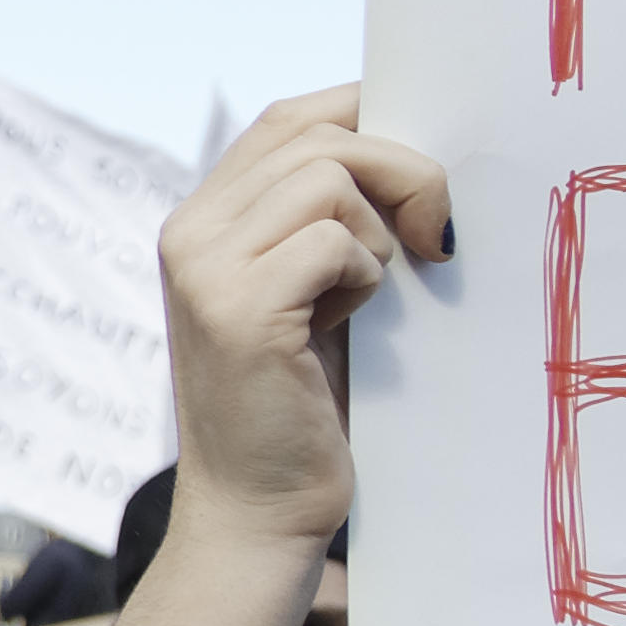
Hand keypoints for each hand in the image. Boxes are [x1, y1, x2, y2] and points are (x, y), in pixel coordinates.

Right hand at [159, 87, 447, 553]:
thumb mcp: (310, 291)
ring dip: (378, 233)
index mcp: (204, 218)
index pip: (289, 118)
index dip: (365, 115)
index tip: (421, 169)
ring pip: (328, 176)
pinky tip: (352, 323)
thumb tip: (415, 144)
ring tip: (371, 295)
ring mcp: (205, 268)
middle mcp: (190, 231)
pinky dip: (366, 278)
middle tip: (434, 239)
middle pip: (317, 134)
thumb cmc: (302, 404)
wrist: (259, 511)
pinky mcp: (239, 311)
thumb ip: (329, 218)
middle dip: (403, 170)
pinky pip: (334, 242)